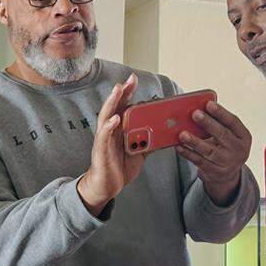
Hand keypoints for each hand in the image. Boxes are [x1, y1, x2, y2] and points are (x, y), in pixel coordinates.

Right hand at [77, 74, 145, 215]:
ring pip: (107, 116)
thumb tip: (164, 135)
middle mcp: (110, 130)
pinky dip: (109, 127)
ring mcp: (104, 139)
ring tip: (118, 90)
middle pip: (115, 106)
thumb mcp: (139, 153)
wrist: (107, 186)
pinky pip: (104, 136)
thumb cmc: (119, 167)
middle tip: (130, 79)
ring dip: (112, 102)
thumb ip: (149, 142)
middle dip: (122, 92)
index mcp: (119, 129)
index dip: (128, 92)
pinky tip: (114, 119)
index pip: (123, 106)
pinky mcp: (101, 150)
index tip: (134, 79)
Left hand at [176, 102, 250, 205]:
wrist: (227, 176)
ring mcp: (227, 162)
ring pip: (209, 150)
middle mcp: (238, 150)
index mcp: (244, 136)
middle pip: (222, 135)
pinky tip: (179, 147)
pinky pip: (199, 161)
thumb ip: (218, 124)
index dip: (221, 113)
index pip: (233, 122)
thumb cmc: (225, 147)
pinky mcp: (215, 172)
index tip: (208, 104)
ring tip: (182, 133)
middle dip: (208, 123)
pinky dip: (188, 153)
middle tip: (195, 114)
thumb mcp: (229, 136)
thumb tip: (198, 109)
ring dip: (194, 141)